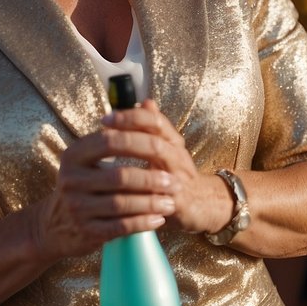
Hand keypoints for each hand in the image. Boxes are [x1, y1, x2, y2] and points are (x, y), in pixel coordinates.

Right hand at [29, 105, 180, 260]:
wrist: (56, 225)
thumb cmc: (84, 184)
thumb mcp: (91, 158)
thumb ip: (120, 133)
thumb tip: (149, 104)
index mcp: (73, 155)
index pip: (109, 141)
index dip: (139, 142)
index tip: (164, 148)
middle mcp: (71, 179)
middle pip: (119, 175)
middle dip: (151, 179)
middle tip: (175, 182)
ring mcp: (77, 206)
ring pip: (122, 203)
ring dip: (151, 203)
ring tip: (171, 202)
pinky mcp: (86, 230)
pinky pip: (120, 226)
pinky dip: (143, 223)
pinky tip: (158, 219)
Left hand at [100, 100, 231, 234]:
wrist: (202, 204)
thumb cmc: (175, 172)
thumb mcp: (166, 148)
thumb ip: (153, 127)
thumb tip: (145, 101)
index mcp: (172, 141)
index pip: (154, 120)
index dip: (130, 116)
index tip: (106, 118)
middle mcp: (177, 155)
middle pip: (155, 136)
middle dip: (128, 131)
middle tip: (104, 131)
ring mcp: (178, 178)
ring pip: (159, 155)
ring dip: (132, 151)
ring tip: (107, 153)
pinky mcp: (178, 202)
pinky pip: (158, 193)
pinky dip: (138, 190)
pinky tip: (116, 188)